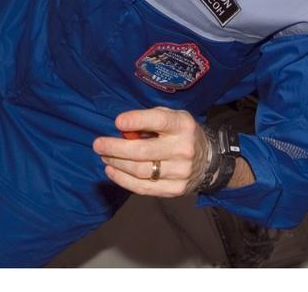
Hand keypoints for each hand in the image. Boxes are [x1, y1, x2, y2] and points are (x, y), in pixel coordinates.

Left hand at [92, 108, 209, 196]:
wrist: (209, 161)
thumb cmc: (182, 134)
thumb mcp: (172, 118)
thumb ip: (149, 120)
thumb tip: (122, 128)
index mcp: (183, 126)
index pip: (159, 121)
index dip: (136, 120)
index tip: (117, 122)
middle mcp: (183, 149)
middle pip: (142, 151)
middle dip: (115, 148)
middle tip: (98, 145)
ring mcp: (180, 172)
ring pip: (140, 171)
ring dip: (117, 164)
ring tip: (104, 157)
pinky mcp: (175, 189)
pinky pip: (143, 187)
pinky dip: (123, 180)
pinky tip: (112, 171)